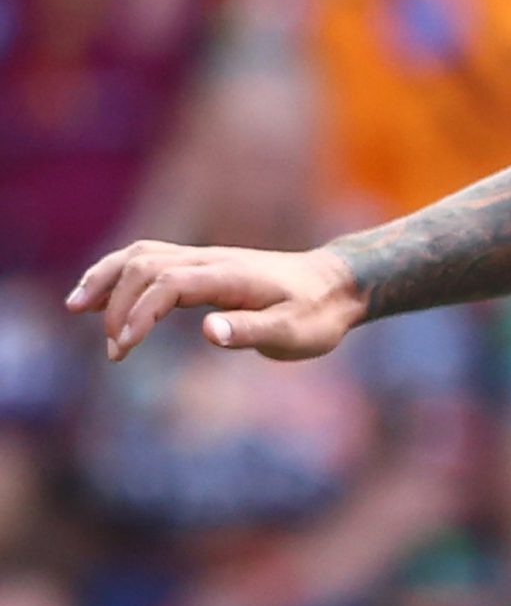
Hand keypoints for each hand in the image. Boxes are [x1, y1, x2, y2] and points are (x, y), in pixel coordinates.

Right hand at [66, 242, 362, 362]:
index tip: (124, 350)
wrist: (337, 286)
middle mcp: (212, 259)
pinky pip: (149, 258)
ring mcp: (205, 258)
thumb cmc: (317, 314)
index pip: (168, 283)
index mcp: (230, 276)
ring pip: (141, 254)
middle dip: (118, 305)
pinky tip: (99, 296)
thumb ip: (252, 332)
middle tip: (114, 352)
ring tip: (77, 309)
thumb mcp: (294, 334)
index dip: (139, 314)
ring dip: (106, 279)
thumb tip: (207, 332)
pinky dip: (118, 272)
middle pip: (145, 265)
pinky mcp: (202, 265)